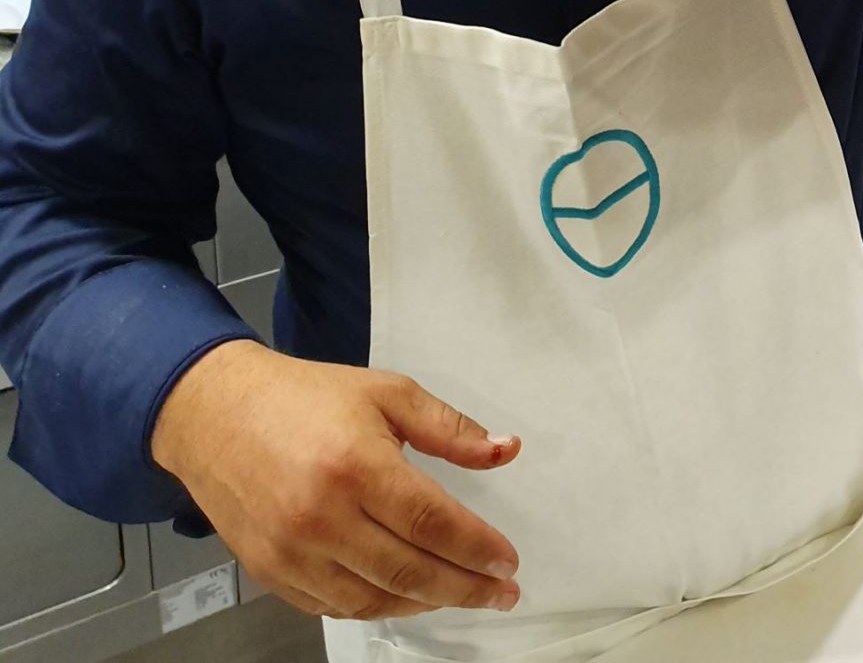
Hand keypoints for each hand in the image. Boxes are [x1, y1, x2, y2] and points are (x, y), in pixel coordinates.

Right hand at [150, 341, 521, 621]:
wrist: (215, 414)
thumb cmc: (304, 399)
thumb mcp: (388, 393)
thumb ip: (450, 429)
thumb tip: (506, 449)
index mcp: (356, 467)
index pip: (433, 522)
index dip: (478, 548)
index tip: (509, 563)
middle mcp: (321, 518)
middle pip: (409, 571)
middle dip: (465, 588)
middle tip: (502, 593)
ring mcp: (291, 552)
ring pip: (373, 599)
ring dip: (425, 603)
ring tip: (461, 593)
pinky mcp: (269, 572)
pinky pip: (334, 606)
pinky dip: (377, 606)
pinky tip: (406, 594)